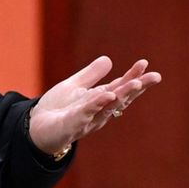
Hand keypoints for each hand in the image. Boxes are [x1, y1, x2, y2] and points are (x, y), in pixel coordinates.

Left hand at [28, 56, 162, 155]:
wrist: (34, 128)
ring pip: (108, 107)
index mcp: (99, 101)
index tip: (144, 63)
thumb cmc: (56, 109)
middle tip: (154, 76)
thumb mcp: (73, 87)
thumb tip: (109, 59)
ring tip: (136, 84)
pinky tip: (108, 95)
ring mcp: (87, 120)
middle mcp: (98, 112)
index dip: (132, 76)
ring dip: (122, 95)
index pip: (119, 87)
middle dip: (137, 87)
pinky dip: (97, 104)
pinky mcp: (71, 126)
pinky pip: (86, 114)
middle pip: (120, 98)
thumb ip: (90, 75)